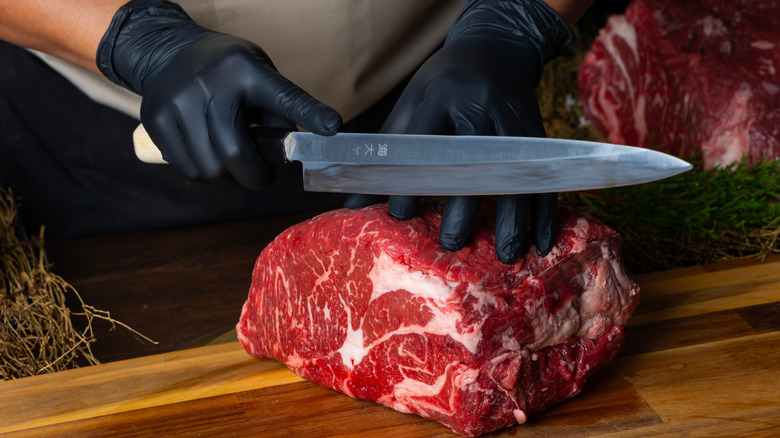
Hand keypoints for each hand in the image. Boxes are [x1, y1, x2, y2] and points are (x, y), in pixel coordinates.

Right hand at [97, 0, 341, 188]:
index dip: (309, 114)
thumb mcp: (258, 74)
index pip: (283, 97)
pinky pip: (187, 168)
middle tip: (263, 176)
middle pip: (235, 155)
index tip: (332, 128)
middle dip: (256, 178)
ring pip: (210, 170)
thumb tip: (291, 151)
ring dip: (229, 179)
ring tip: (234, 163)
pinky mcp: (156, 119)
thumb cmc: (225, 71)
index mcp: (245, 70)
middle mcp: (209, 85)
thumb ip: (278, 110)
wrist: (168, 52)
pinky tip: (210, 157)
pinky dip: (205, 174)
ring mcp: (177, 102)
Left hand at [346, 0, 570, 263]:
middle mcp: (480, 106)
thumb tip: (351, 205)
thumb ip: (386, 151)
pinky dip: (544, 211)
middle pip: (474, 162)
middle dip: (465, 206)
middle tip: (452, 244)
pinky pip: (544, 176)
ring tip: (506, 255)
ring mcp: (513, 120)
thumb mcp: (411, 104)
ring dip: (513, 217)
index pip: (424, 144)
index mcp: (441, 96)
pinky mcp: (538, 133)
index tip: (400, 215)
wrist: (496, 49)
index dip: (411, 181)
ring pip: (516, 173)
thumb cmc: (443, 84)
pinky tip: (541, 241)